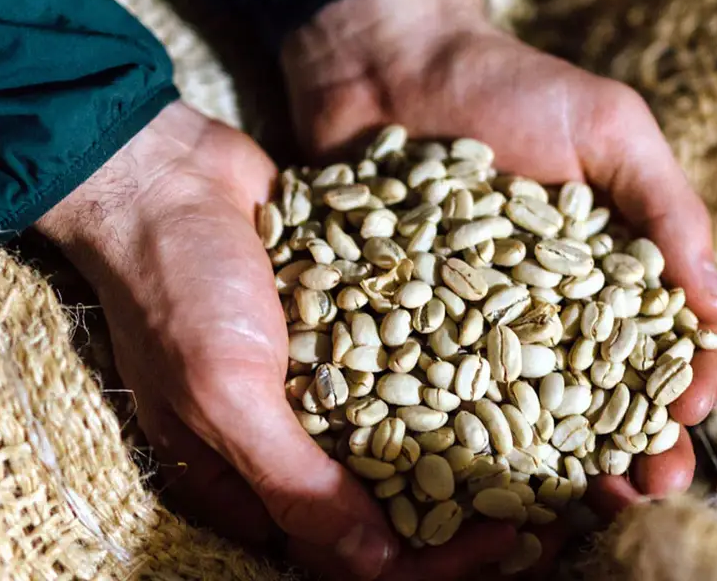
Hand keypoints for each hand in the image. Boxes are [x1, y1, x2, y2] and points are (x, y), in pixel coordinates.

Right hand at [37, 102, 515, 578]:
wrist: (163, 174)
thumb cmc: (177, 286)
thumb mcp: (225, 392)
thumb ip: (292, 479)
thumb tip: (373, 564)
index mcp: (251, 480)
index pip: (351, 554)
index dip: (433, 561)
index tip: (506, 540)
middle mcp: (293, 441)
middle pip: (394, 504)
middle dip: (470, 511)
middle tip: (553, 507)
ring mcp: (323, 383)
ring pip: (411, 436)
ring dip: (476, 446)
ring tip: (551, 443)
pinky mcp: (346, 328)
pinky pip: (408, 364)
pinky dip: (456, 374)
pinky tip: (519, 367)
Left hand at [281, 0, 716, 566]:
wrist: (389, 65)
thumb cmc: (510, 85)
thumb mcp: (607, 128)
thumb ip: (666, 208)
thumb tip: (716, 307)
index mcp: (611, 269)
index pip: (662, 342)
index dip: (683, 386)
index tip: (686, 419)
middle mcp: (550, 310)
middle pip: (600, 396)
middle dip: (627, 449)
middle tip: (638, 493)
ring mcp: (477, 327)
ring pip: (525, 414)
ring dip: (554, 465)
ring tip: (571, 505)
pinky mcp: (409, 331)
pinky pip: (436, 393)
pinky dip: (457, 438)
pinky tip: (471, 477)